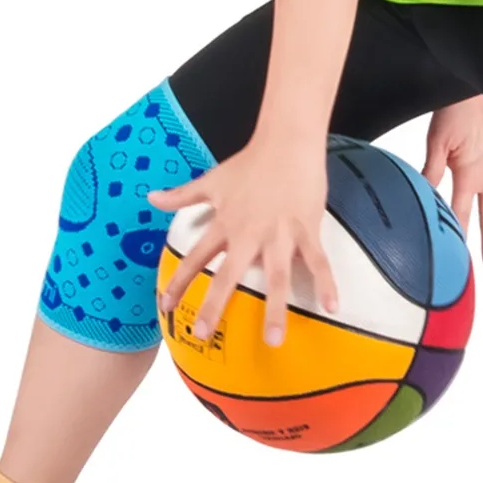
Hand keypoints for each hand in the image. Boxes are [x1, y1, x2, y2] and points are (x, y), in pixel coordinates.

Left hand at [148, 134, 336, 347]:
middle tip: (203, 334)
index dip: (180, 282)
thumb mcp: (212, 179)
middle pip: (229, 275)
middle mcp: (249, 233)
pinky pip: (317, 261)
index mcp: (226, 224)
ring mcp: (280, 234)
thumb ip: (182, 195)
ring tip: (273, 340)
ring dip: (275, 309)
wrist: (287, 142)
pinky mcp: (306, 229)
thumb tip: (150, 198)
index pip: (196, 257)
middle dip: (215, 305)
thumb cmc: (250, 161)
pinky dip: (326, 283)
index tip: (165, 306)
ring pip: (276, 277)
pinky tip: (331, 307)